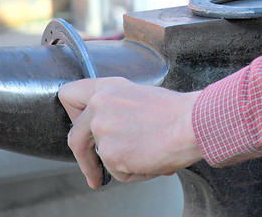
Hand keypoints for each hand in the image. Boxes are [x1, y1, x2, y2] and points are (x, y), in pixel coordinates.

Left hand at [58, 77, 202, 187]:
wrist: (192, 124)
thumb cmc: (178, 112)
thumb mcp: (141, 96)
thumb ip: (118, 108)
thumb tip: (117, 132)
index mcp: (107, 88)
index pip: (69, 95)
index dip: (73, 115)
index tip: (81, 129)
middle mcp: (99, 106)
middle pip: (75, 138)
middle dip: (84, 159)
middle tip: (93, 173)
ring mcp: (102, 131)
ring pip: (104, 159)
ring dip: (125, 163)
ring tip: (151, 152)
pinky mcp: (111, 154)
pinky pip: (119, 173)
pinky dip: (136, 173)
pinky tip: (153, 159)